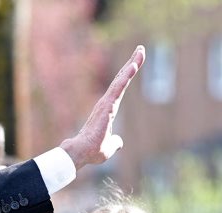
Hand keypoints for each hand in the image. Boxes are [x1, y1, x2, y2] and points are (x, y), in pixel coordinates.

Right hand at [59, 46, 144, 169]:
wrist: (81, 153)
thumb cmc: (92, 151)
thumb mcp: (109, 148)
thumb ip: (115, 142)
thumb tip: (119, 141)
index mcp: (108, 110)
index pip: (120, 89)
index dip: (127, 75)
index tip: (135, 63)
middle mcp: (106, 103)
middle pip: (121, 79)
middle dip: (131, 63)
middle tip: (141, 49)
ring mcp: (106, 103)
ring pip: (120, 80)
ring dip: (131, 65)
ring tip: (141, 51)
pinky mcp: (107, 106)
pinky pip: (118, 87)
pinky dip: (126, 76)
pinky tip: (134, 66)